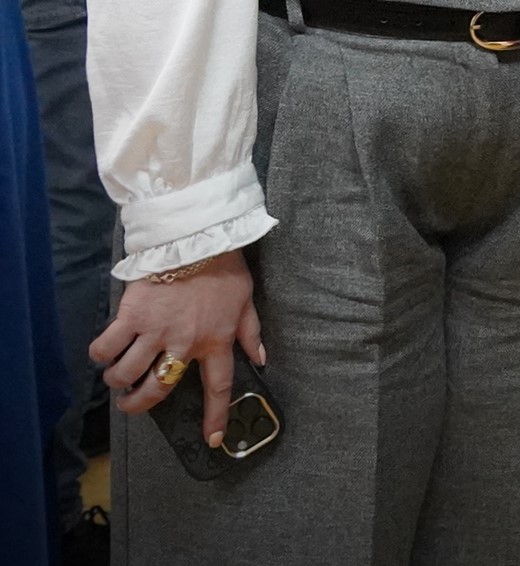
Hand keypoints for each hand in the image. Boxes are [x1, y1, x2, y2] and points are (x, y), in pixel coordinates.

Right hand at [89, 251, 265, 448]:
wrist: (196, 238)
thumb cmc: (223, 267)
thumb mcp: (247, 300)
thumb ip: (251, 332)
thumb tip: (262, 358)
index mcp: (216, 340)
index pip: (219, 386)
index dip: (215, 415)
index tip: (212, 439)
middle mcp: (185, 343)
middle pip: (159, 389)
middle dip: (139, 404)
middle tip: (131, 403)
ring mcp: (155, 331)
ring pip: (127, 374)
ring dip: (117, 381)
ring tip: (116, 377)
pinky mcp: (131, 317)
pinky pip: (107, 347)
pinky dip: (100, 354)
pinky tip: (102, 353)